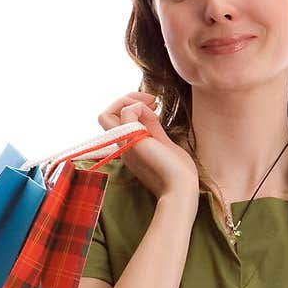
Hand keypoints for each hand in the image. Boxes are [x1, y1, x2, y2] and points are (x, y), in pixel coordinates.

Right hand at [98, 92, 198, 208]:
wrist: (182, 187)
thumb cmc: (180, 173)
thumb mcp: (165, 143)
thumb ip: (154, 128)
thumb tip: (150, 110)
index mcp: (131, 148)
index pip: (116, 122)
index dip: (132, 107)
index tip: (155, 106)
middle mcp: (123, 146)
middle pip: (105, 116)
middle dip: (126, 100)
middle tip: (152, 102)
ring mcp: (125, 144)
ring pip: (105, 114)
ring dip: (127, 101)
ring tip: (152, 103)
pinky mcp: (132, 140)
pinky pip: (126, 112)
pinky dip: (139, 106)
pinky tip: (155, 112)